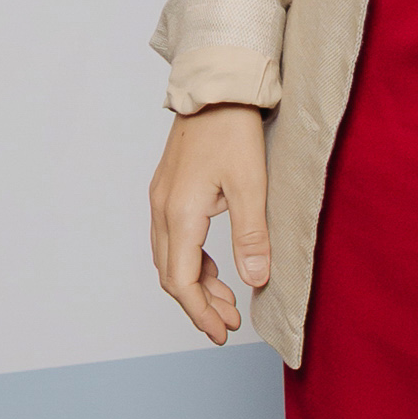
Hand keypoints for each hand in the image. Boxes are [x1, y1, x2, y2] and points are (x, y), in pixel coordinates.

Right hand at [149, 102, 269, 342]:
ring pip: (170, 258)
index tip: (222, 333)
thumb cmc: (234, 129)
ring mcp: (162, 198)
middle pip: (171, 274)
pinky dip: (193, 260)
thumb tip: (255, 281)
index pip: (181, 281)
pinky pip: (173, 238)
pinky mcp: (169, 189)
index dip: (201, 312)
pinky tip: (216, 267)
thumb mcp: (251, 184)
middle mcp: (162, 209)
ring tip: (229, 300)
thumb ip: (252, 236)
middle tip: (230, 323)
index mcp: (180, 213)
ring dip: (197, 283)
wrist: (216, 85)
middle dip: (200, 304)